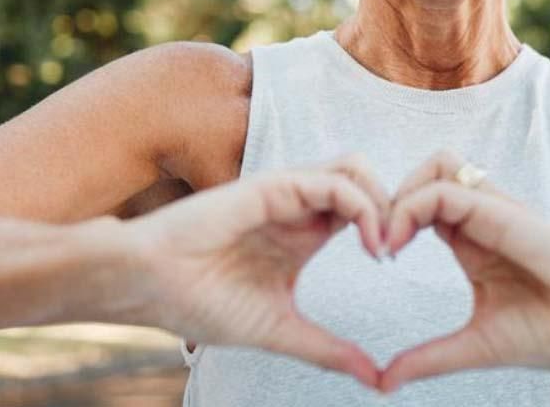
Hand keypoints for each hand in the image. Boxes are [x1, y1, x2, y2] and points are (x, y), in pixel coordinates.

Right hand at [116, 154, 392, 387]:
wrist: (149, 286)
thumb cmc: (200, 303)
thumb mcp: (280, 330)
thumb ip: (328, 349)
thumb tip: (375, 379)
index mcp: (301, 236)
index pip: (362, 213)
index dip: (389, 231)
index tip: (394, 270)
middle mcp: (298, 209)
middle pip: (366, 183)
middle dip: (396, 209)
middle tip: (400, 251)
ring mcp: (286, 194)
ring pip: (355, 170)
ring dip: (383, 202)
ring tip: (386, 246)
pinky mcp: (273, 187)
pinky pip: (334, 182)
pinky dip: (363, 206)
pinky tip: (369, 243)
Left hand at [374, 151, 549, 392]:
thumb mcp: (478, 346)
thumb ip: (431, 358)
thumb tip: (384, 382)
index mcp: (474, 243)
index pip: (421, 206)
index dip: (390, 221)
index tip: (376, 257)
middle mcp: (483, 220)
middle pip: (424, 175)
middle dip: (386, 199)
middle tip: (373, 244)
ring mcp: (496, 212)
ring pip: (435, 166)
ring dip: (400, 194)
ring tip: (386, 240)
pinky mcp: (505, 214)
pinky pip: (447, 189)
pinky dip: (412, 206)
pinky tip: (397, 243)